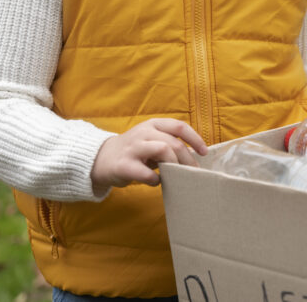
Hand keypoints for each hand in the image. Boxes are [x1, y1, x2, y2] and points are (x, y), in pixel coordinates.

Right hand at [91, 118, 208, 190]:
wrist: (101, 159)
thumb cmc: (135, 151)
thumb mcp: (152, 141)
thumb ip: (171, 145)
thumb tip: (195, 156)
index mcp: (153, 124)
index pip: (179, 126)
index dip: (195, 139)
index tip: (204, 153)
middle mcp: (143, 132)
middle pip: (173, 143)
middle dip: (187, 159)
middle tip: (193, 172)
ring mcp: (132, 147)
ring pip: (162, 150)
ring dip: (173, 165)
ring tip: (175, 175)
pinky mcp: (123, 165)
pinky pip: (145, 173)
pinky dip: (155, 179)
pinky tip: (156, 181)